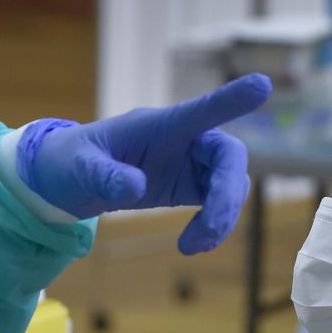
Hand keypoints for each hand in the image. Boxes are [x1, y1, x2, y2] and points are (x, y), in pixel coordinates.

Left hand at [16, 73, 272, 254]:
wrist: (69, 181)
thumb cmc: (72, 163)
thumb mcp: (79, 169)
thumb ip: (106, 176)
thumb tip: (136, 188)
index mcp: (158, 125)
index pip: (200, 110)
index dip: (231, 101)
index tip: (262, 85)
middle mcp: (183, 139)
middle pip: (229, 156)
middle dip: (227, 195)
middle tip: (207, 232)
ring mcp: (191, 163)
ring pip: (230, 184)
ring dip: (221, 218)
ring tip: (191, 247)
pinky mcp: (191, 186)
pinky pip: (219, 203)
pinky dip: (213, 226)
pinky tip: (191, 245)